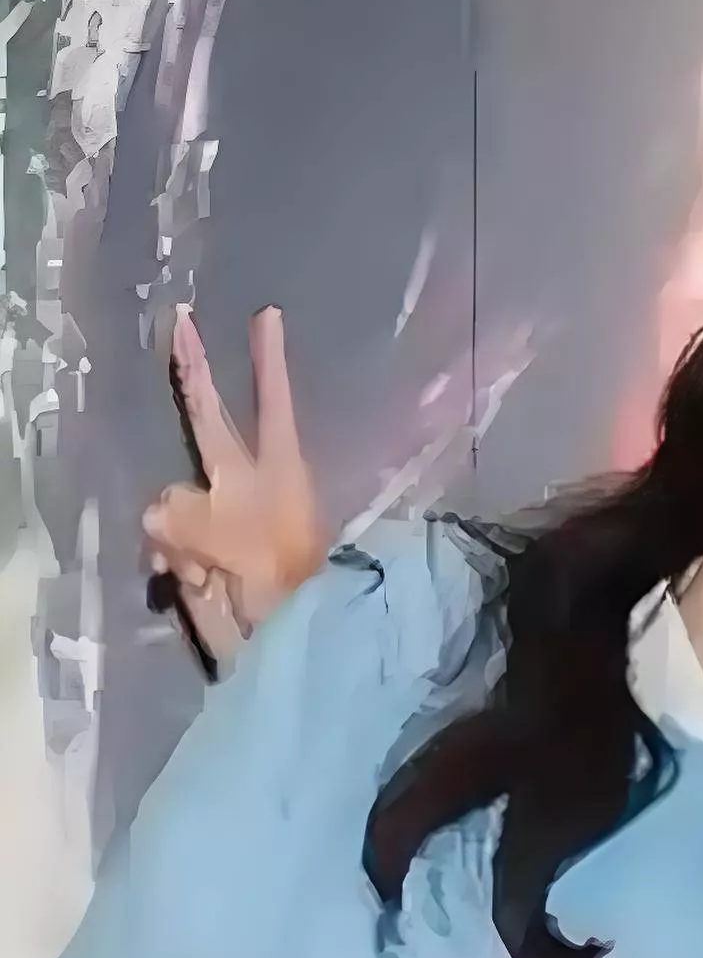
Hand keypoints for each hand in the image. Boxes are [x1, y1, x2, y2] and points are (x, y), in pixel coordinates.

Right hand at [143, 304, 327, 670]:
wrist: (291, 643)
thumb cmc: (280, 581)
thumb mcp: (237, 536)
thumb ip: (184, 514)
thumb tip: (156, 518)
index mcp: (276, 469)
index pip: (271, 401)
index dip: (267, 360)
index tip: (268, 314)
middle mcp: (248, 484)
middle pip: (212, 424)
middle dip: (197, 380)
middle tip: (181, 324)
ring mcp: (223, 520)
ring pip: (173, 499)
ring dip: (182, 531)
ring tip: (211, 566)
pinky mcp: (205, 558)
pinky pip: (168, 545)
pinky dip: (176, 563)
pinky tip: (194, 582)